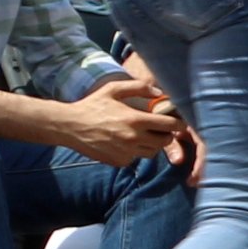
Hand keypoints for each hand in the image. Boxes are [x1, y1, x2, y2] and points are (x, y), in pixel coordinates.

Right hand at [55, 77, 179, 168]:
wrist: (69, 126)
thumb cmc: (92, 105)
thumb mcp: (113, 90)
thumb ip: (138, 87)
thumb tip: (160, 92)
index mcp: (135, 120)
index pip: (170, 125)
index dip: (178, 123)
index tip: (178, 121)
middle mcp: (133, 138)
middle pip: (165, 141)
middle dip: (166, 134)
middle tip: (159, 128)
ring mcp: (126, 152)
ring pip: (152, 152)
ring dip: (152, 144)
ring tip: (142, 135)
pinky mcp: (119, 161)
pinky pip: (136, 158)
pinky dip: (135, 151)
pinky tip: (125, 142)